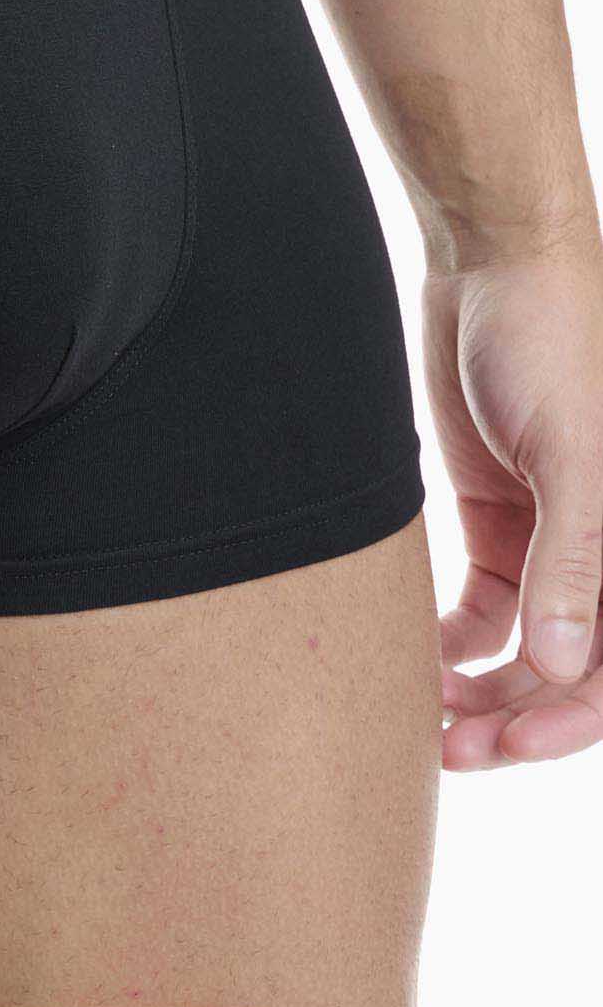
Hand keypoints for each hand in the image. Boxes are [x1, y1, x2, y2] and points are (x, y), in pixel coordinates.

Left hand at [427, 237, 602, 768]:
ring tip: (427, 719)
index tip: (509, 745)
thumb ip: (575, 559)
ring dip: (482, 688)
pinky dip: (456, 638)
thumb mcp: (571, 452)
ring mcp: (549, 534)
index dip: (571, 721)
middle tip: (449, 749)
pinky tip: (421, 660)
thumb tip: (566, 671)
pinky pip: (487, 602)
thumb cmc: (554, 338)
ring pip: (526, 646)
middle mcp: (600, 547)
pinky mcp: (498, 511)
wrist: (492, 257)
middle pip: (571, 670)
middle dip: (518, 717)